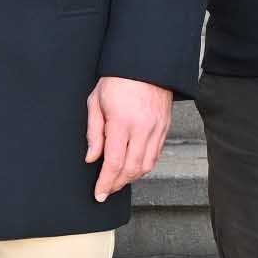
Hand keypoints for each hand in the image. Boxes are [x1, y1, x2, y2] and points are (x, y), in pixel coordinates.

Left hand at [85, 76, 173, 202]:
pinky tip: (132, 167)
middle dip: (118, 184)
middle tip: (106, 190)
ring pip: (146, 166)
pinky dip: (143, 166)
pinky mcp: (165, 128)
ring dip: (132, 177)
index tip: (99, 194)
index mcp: (122, 122)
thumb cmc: (117, 80)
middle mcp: (142, 128)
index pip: (114, 162)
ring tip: (118, 180)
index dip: (106, 182)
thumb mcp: (96, 102)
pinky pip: (155, 155)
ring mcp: (157, 129)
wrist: (146, 64)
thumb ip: (93, 133)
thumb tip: (92, 158)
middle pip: (132, 169)